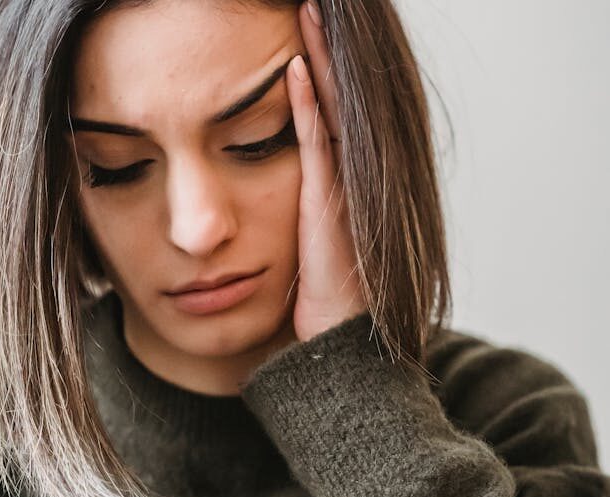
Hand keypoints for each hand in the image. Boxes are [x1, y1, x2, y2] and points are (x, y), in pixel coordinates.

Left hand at [287, 0, 367, 341]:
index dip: (318, 66)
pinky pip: (318, 143)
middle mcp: (348, 176)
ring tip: (308, 12)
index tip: (299, 29)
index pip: (326, 108)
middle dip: (325, 47)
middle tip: (309, 4)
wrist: (338, 347)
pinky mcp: (330, 205)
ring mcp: (344, 188)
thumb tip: (263, 187)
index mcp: (338, 181)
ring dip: (320, 59)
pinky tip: (295, 66)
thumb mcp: (305, 244)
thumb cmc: (319, 303)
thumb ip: (298, 208)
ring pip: (333, 108)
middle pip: (337, 95)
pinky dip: (308, 104)